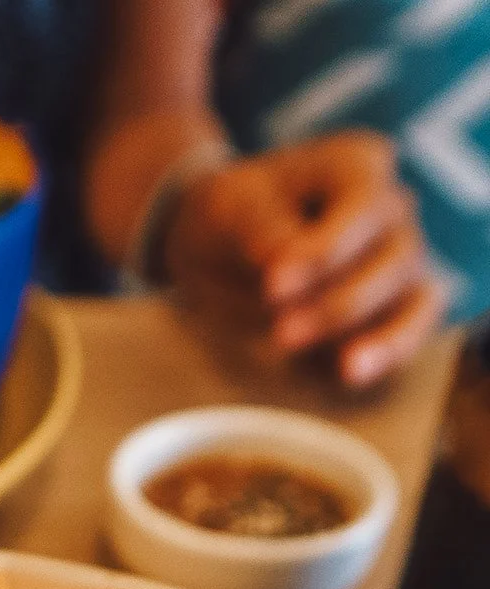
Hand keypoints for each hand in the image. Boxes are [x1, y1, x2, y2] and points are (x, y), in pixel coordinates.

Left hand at [163, 131, 446, 386]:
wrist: (223, 245)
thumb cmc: (232, 216)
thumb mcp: (230, 209)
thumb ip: (259, 230)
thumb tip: (283, 261)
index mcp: (357, 166)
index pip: (360, 208)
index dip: (322, 252)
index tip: (272, 286)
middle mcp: (392, 209)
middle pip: (394, 257)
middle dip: (339, 303)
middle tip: (282, 333)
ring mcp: (402, 259)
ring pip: (414, 297)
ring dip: (373, 336)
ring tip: (339, 367)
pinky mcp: (399, 305)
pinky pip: (413, 328)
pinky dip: (390, 351)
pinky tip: (353, 373)